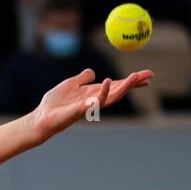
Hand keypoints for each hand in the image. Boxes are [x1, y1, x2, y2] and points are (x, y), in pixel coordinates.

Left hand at [30, 68, 153, 141]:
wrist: (41, 117)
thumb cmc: (54, 103)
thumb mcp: (71, 84)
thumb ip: (83, 78)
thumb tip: (93, 72)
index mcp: (94, 94)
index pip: (117, 86)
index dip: (132, 81)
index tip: (147, 76)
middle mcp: (94, 101)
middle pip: (119, 92)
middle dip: (134, 84)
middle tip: (149, 75)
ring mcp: (88, 107)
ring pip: (110, 98)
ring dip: (124, 87)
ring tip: (135, 77)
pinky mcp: (79, 111)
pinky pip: (93, 102)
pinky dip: (102, 93)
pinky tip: (108, 81)